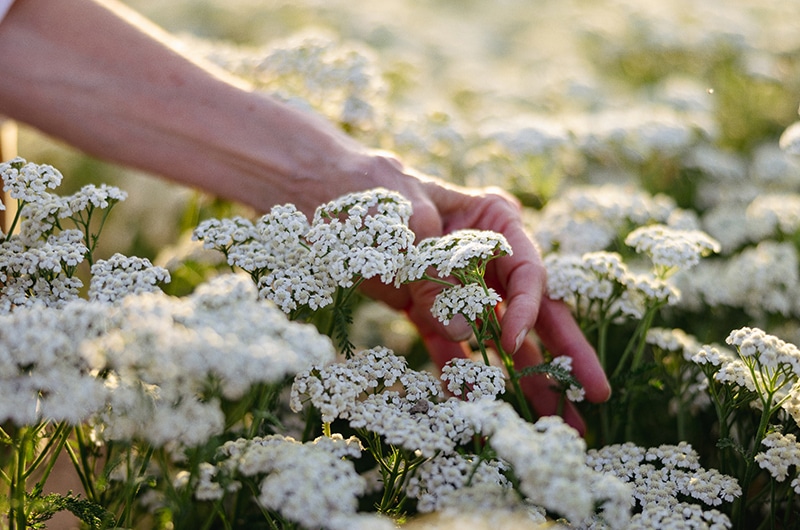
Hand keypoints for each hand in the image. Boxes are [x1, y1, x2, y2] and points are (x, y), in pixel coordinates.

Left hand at [357, 153, 610, 432]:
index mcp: (492, 222)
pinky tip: (477, 411)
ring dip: (525, 379)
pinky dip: (464, 379)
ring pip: (502, 338)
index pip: (528, 271)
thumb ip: (435, 277)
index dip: (528, 309)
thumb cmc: (368, 193)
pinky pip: (454, 350)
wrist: (319, 195)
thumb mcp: (403, 226)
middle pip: (534, 311)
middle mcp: (486, 257)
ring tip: (556, 422)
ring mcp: (460, 288)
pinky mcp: (430, 312)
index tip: (515, 342)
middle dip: (565, 353)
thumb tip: (466, 334)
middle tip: (596, 394)